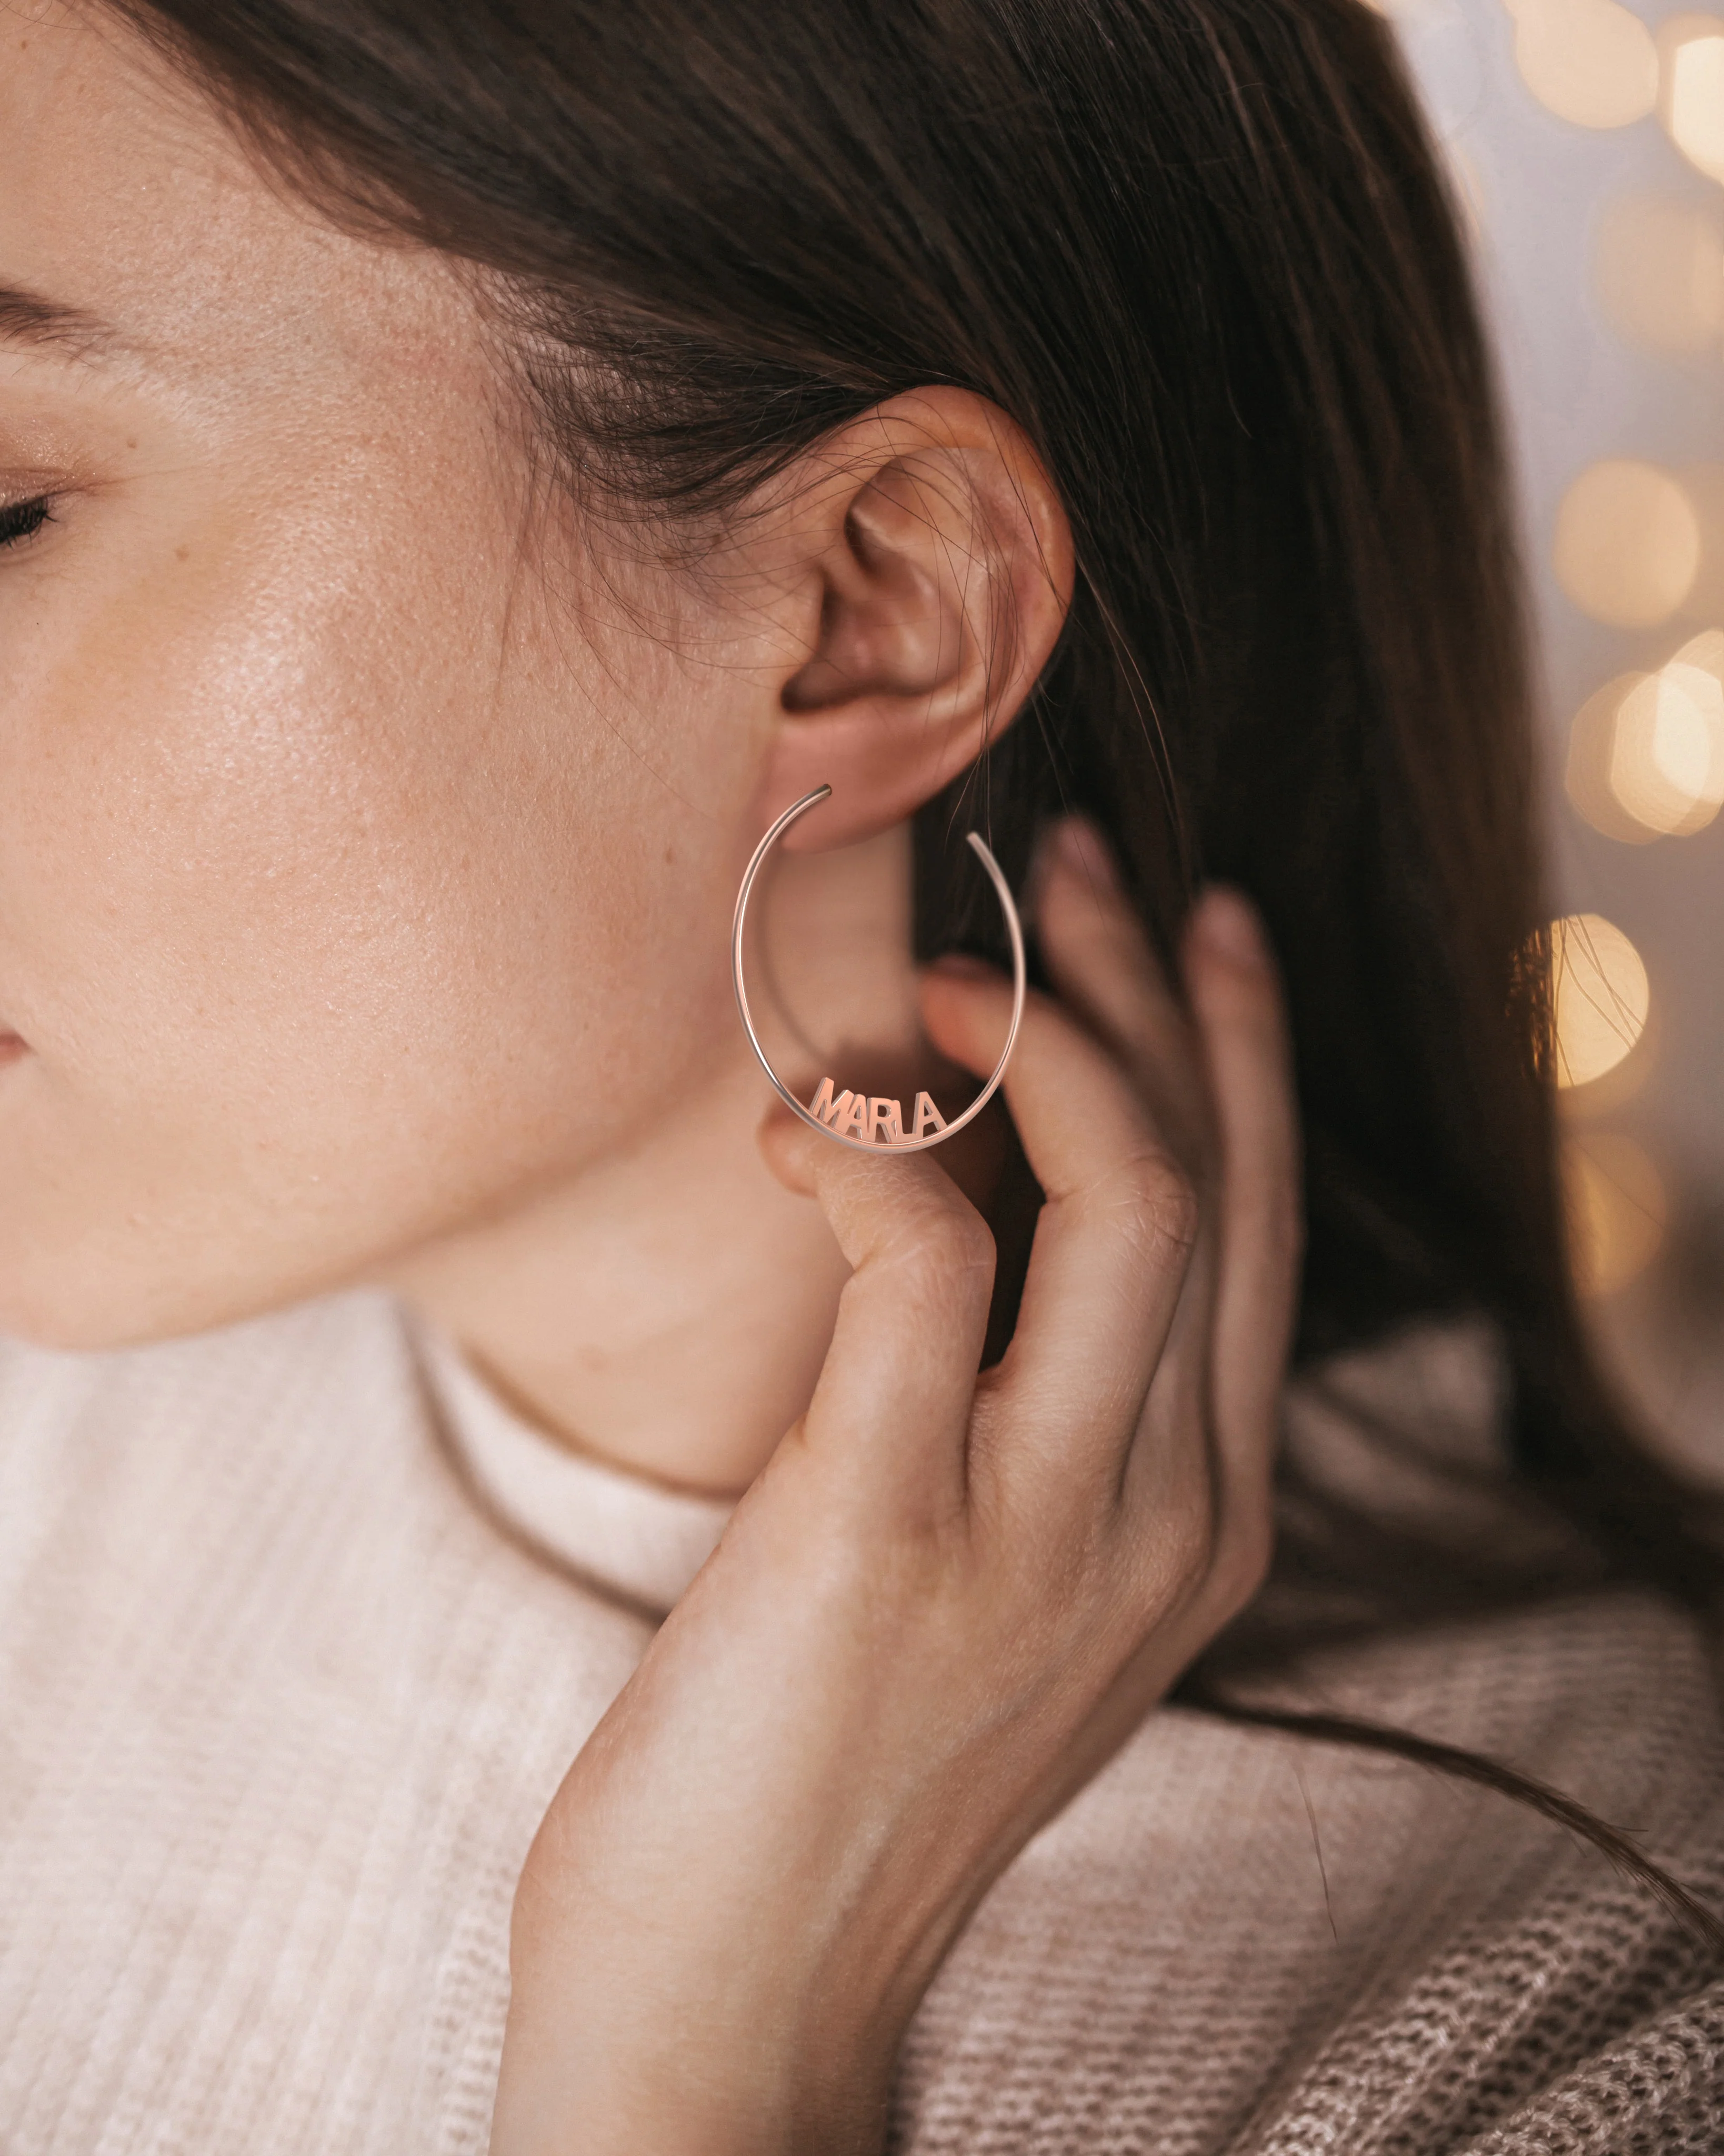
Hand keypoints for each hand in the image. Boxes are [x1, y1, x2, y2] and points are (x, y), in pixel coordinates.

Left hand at [489, 822, 1301, 2155]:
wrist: (731, 2003)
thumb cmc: (826, 1760)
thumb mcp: (988, 1580)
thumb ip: (1032, 1421)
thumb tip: (970, 1216)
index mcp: (1198, 1519)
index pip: (1256, 1226)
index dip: (1232, 1049)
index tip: (1180, 921)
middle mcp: (1164, 1517)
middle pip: (1212, 1177)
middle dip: (1143, 990)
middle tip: (1058, 867)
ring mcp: (1046, 1534)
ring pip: (1126, 1197)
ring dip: (1032, 1037)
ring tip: (929, 967)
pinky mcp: (889, 1538)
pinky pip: (920, 1265)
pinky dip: (855, 1156)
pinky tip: (784, 1127)